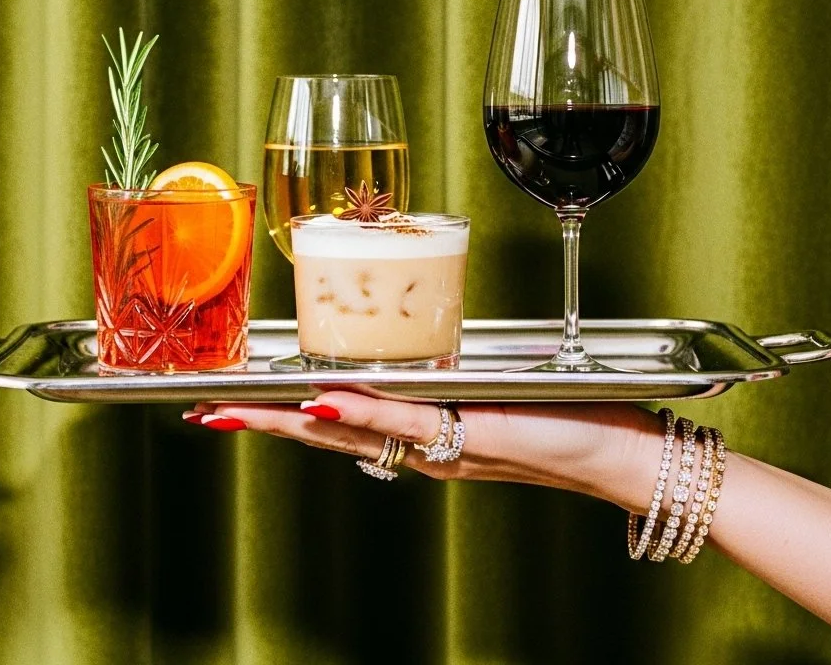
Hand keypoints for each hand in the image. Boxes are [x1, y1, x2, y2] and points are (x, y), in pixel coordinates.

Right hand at [185, 393, 663, 511]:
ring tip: (234, 411)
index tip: (228, 405)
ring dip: (289, 420)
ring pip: (353, 430)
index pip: (339, 425)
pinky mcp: (473, 434)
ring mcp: (445, 444)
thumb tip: (414, 372)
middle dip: (261, 421)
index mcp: (425, 436)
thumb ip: (453, 391)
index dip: (278, 416)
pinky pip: (407, 423)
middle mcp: (425, 448)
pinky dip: (362, 412)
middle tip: (203, 410)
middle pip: (327, 432)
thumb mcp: (499, 399)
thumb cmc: (571, 422)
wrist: (626, 458)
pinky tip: (320, 402)